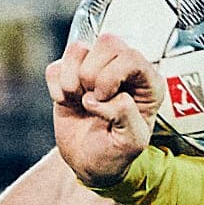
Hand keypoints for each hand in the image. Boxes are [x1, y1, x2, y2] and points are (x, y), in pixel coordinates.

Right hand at [48, 35, 159, 187]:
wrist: (90, 162)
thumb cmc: (116, 152)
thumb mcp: (131, 142)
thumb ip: (125, 115)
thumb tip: (97, 98)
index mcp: (148, 83)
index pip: (132, 56)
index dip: (112, 75)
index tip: (104, 98)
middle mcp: (124, 70)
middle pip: (107, 42)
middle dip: (92, 74)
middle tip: (92, 100)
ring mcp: (95, 69)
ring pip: (79, 49)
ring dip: (73, 80)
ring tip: (81, 101)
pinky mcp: (69, 75)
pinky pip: (56, 66)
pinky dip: (56, 86)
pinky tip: (67, 102)